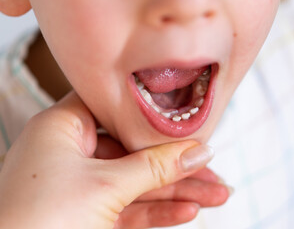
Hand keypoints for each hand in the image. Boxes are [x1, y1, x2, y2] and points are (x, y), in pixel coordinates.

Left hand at [0, 92, 227, 228]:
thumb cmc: (41, 222)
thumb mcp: (107, 186)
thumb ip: (157, 167)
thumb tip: (199, 151)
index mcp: (61, 129)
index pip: (117, 111)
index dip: (155, 115)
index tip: (189, 122)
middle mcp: (69, 154)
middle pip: (136, 152)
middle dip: (179, 166)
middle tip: (213, 171)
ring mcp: (78, 187)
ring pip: (137, 183)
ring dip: (178, 192)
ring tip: (217, 195)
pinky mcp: (86, 216)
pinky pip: (129, 208)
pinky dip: (158, 211)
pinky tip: (188, 212)